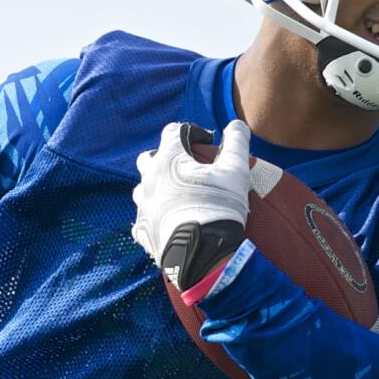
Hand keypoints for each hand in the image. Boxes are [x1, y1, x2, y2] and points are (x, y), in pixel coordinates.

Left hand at [131, 120, 252, 290]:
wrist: (202, 254)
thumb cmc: (219, 206)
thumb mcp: (236, 170)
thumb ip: (236, 143)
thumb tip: (236, 124)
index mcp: (168, 159)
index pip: (172, 131)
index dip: (190, 133)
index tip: (204, 144)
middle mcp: (148, 179)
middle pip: (148, 158)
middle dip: (164, 158)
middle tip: (186, 169)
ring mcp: (142, 206)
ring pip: (142, 188)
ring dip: (156, 187)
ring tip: (176, 195)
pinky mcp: (143, 230)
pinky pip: (142, 218)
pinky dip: (153, 215)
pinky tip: (167, 220)